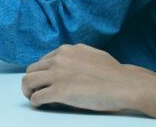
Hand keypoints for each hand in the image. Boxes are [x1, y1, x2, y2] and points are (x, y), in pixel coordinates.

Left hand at [21, 44, 155, 117]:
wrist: (126, 85)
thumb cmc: (114, 74)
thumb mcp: (92, 55)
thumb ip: (76, 57)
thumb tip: (70, 64)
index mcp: (66, 50)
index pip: (43, 60)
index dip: (42, 72)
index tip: (44, 80)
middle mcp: (59, 59)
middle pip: (32, 70)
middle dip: (32, 81)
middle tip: (34, 90)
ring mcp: (58, 75)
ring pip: (28, 81)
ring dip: (28, 90)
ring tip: (33, 97)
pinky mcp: (59, 91)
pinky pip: (37, 97)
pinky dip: (36, 101)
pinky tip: (40, 104)